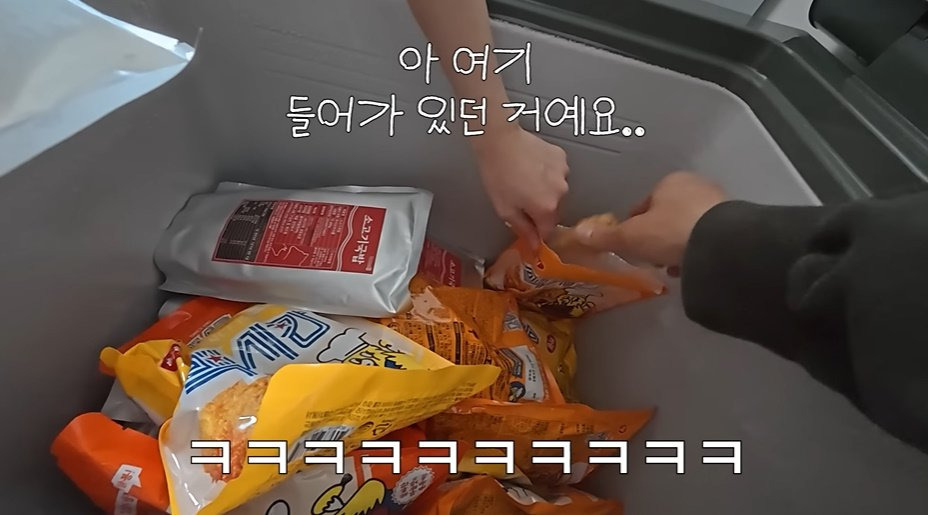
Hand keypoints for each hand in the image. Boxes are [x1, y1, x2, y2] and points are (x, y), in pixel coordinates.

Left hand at [472, 126, 568, 248]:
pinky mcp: (562, 158)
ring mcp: (564, 173)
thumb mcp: (505, 209)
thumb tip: (535, 244)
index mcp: (546, 208)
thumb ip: (523, 229)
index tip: (529, 226)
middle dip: (541, 209)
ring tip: (526, 179)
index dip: (537, 230)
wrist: (499, 141)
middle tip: (522, 198)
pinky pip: (558, 173)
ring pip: (557, 191)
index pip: (548, 230)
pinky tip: (533, 166)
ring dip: (546, 190)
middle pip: (554, 211)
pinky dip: (548, 174)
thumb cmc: (498, 174)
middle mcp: (560, 192)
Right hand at [576, 171, 726, 270]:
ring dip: (678, 244)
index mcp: (668, 182)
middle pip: (667, 215)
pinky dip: (698, 250)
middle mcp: (694, 185)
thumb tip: (578, 233)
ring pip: (688, 226)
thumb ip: (606, 236)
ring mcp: (717, 203)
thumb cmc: (669, 231)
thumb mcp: (631, 237)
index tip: (632, 246)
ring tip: (674, 266)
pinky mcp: (733, 222)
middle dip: (658, 236)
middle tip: (653, 258)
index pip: (643, 204)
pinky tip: (694, 267)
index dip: (634, 226)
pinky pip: (707, 237)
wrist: (720, 245)